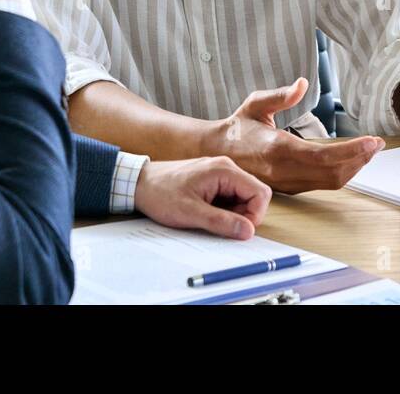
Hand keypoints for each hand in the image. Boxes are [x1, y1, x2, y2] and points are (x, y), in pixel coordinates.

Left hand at [134, 156, 271, 239]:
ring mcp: (219, 173)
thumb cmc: (160, 193)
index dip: (255, 215)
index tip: (240, 230)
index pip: (260, 193)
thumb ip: (221, 222)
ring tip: (208, 218)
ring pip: (242, 198)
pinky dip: (224, 210)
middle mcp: (226, 168)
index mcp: (224, 170)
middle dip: (243, 215)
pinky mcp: (213, 180)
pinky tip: (205, 213)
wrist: (139, 183)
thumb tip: (248, 231)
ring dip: (232, 213)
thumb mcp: (190, 213)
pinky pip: (230, 197)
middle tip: (221, 226)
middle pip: (253, 195)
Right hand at [211, 78, 384, 193]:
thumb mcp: (255, 104)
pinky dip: (341, 172)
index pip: (323, 156)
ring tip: (368, 151)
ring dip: (354, 167)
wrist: (217, 154)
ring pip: (330, 182)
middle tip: (377, 144)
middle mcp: (284, 170)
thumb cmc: (238, 127)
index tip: (372, 141)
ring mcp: (287, 182)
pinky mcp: (290, 187)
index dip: (352, 151)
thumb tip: (302, 84)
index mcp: (277, 149)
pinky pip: (322, 184)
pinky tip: (350, 159)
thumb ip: (279, 95)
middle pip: (333, 173)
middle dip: (360, 159)